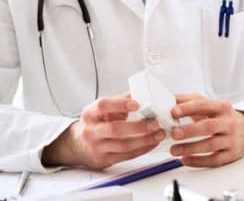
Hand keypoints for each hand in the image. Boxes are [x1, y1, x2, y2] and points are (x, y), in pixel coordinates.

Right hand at [42, 95, 166, 168]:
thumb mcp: (103, 108)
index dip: (120, 104)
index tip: (137, 103)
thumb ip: (121, 100)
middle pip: (115, 129)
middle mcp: (91, 131)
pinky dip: (142, 149)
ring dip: (145, 140)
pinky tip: (152, 142)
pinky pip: (127, 156)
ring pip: (123, 145)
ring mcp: (97, 147)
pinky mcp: (104, 160)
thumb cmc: (95, 121)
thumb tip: (143, 92)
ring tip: (159, 133)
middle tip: (155, 123)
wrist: (78, 144)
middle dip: (138, 127)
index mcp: (90, 113)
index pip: (103, 106)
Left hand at [169, 93, 243, 166]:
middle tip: (173, 133)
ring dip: (190, 148)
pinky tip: (185, 159)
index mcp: (222, 106)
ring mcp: (231, 139)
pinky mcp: (231, 154)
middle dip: (189, 130)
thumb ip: (190, 101)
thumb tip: (170, 98)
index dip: (187, 108)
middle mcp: (228, 122)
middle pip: (208, 126)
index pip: (203, 106)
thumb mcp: (209, 104)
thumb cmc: (221, 117)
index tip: (173, 112)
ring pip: (210, 145)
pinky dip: (198, 161)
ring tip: (174, 149)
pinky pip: (214, 160)